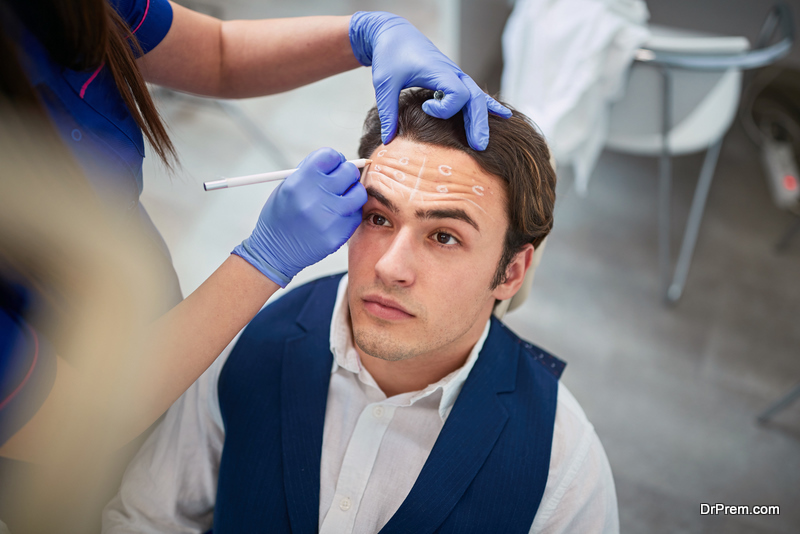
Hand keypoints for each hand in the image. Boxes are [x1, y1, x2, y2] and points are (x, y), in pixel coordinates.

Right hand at [233, 148, 366, 286]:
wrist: (275, 251)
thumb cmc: (281, 216)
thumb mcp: (287, 187)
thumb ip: (311, 172)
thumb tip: (337, 160)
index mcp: (299, 182)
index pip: (330, 156)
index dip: (334, 159)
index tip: (334, 166)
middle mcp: (315, 198)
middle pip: (348, 172)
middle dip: (347, 174)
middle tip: (342, 181)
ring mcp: (329, 217)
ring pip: (359, 193)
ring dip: (352, 193)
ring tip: (340, 199)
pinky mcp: (338, 234)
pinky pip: (356, 215)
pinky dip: (350, 213)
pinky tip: (336, 217)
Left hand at [349, 11, 511, 150]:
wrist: (395, 34)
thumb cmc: (390, 55)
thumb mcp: (384, 83)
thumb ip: (388, 111)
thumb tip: (387, 142)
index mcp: (438, 70)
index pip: (458, 93)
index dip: (445, 108)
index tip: (425, 108)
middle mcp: (453, 72)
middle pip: (475, 99)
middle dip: (478, 123)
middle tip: (478, 147)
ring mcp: (456, 76)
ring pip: (478, 98)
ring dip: (481, 120)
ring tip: (483, 143)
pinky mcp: (454, 79)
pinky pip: (476, 93)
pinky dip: (488, 105)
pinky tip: (503, 116)